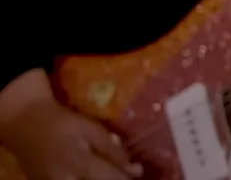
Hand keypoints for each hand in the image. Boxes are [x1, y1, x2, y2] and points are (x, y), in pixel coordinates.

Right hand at [2, 98, 142, 179]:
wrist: (26, 124)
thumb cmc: (63, 122)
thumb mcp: (91, 129)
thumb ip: (112, 150)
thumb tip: (135, 170)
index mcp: (77, 162)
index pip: (110, 179)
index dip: (127, 178)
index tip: (138, 172)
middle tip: (127, 172)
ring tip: (112, 172)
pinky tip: (98, 174)